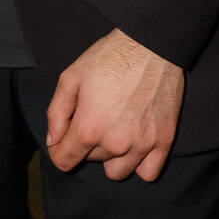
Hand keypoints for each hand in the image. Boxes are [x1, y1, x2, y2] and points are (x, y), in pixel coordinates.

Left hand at [45, 28, 183, 182]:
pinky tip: (134, 145)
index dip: (59, 151)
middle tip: (95, 115)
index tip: (62, 141)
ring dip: (111, 156)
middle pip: (91, 160)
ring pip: (117, 171)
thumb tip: (54, 141)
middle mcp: (115, 143)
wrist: (150, 45)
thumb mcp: (70, 77)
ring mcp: (142, 145)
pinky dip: (139, 164)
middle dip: (87, 143)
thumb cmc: (108, 58)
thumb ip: (56, 113)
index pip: (64, 161)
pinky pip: (147, 173)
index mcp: (89, 127)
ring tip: (114, 130)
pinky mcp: (164, 142)